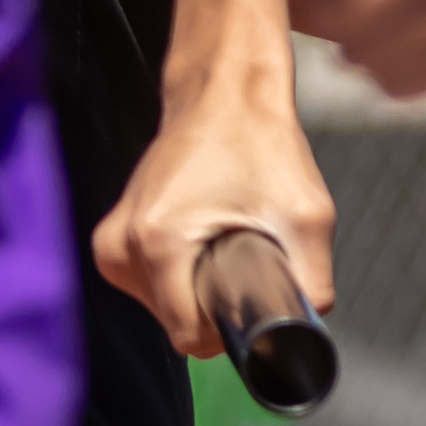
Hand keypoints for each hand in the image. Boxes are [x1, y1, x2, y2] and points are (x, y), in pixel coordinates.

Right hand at [94, 89, 334, 358]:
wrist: (224, 89)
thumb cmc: (260, 140)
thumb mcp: (306, 213)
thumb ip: (313, 283)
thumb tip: (309, 331)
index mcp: (158, 242)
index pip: (188, 335)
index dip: (231, 329)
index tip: (255, 296)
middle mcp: (122, 245)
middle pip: (175, 321)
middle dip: (216, 304)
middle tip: (247, 256)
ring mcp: (112, 241)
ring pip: (163, 306)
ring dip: (198, 290)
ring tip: (226, 241)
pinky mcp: (115, 237)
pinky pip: (152, 285)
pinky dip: (182, 275)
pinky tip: (206, 240)